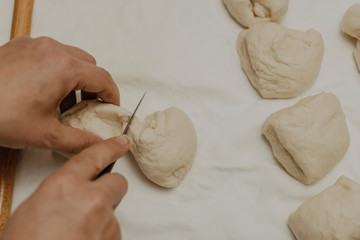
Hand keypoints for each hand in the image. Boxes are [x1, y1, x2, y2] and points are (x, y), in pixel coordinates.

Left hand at [0, 36, 119, 152]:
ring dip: (75, 79)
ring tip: (64, 103)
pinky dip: (56, 71)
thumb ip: (80, 141)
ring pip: (70, 58)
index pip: (104, 79)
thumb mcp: (44, 135)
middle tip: (89, 109)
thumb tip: (100, 144)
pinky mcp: (19, 46)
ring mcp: (34, 45)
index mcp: (64, 67)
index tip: (111, 110)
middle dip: (94, 87)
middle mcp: (52, 50)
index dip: (112, 97)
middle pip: (89, 65)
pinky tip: (44, 92)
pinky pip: (50, 54)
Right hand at [1, 136, 129, 239]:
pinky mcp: (113, 239)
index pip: (94, 156)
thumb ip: (59, 193)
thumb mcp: (33, 209)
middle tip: (96, 200)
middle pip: (118, 183)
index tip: (122, 143)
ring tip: (77, 234)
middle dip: (110, 188)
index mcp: (64, 185)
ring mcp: (104, 221)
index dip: (110, 147)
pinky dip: (102, 236)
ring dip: (102, 218)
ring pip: (114, 211)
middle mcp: (90, 198)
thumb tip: (71, 194)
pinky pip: (112, 232)